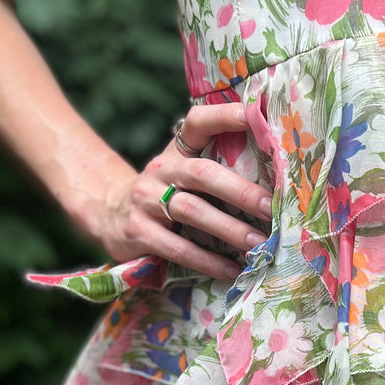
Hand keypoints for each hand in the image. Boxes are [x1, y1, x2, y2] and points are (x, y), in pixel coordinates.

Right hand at [97, 102, 273, 279]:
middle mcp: (161, 171)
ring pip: (193, 212)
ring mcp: (146, 201)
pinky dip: (208, 261)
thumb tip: (276, 178)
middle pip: (203, 174)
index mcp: (176, 151)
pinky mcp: (139, 233)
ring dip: (230, 230)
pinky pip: (179, 248)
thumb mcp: (182, 172)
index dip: (224, 115)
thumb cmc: (164, 194)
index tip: (254, 114)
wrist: (108, 215)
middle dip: (242, 192)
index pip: (198, 123)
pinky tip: (232, 269)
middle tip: (273, 207)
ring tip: (259, 245)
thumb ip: (216, 169)